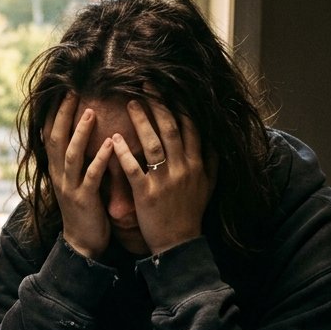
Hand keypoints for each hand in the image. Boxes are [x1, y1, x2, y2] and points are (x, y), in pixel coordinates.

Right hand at [43, 92, 113, 258]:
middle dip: (63, 115)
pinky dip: (99, 159)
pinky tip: (109, 144)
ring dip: (80, 132)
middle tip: (73, 92)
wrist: (82, 243)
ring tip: (91, 112)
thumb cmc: (85, 209)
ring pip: (70, 155)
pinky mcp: (83, 200)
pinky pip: (91, 176)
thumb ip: (79, 160)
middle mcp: (59, 176)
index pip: (51, 135)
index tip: (64, 91)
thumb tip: (84, 135)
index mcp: (57, 170)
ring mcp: (69, 188)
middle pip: (56, 139)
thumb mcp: (77, 181)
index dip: (55, 113)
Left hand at [111, 99, 215, 255]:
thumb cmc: (191, 214)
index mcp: (198, 164)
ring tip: (129, 103)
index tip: (170, 86)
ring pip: (153, 144)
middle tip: (146, 84)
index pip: (191, 126)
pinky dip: (124, 152)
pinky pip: (134, 168)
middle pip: (171, 128)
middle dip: (159, 104)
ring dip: (141, 121)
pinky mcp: (147, 194)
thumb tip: (216, 140)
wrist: (179, 245)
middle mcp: (184, 168)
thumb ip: (212, 162)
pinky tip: (114, 138)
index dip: (180, 104)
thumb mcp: (208, 186)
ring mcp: (165, 181)